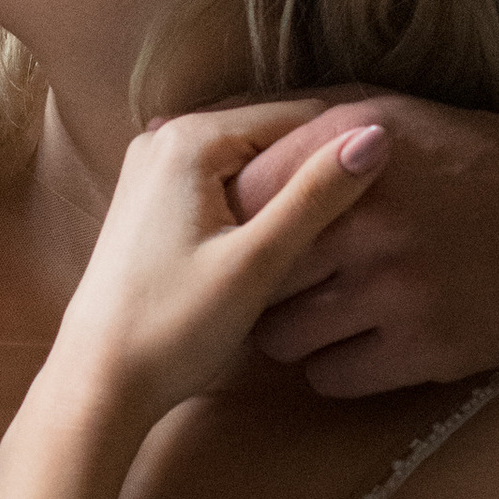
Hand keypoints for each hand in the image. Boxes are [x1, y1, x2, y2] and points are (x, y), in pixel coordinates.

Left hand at [40, 102, 389, 439]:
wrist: (99, 382)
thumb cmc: (173, 328)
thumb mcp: (256, 262)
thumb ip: (315, 196)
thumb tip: (376, 135)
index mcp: (189, 139)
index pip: (295, 116)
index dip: (348, 143)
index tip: (400, 175)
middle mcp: (164, 138)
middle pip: (268, 135)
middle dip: (317, 164)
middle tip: (377, 201)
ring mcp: (154, 170)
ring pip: (247, 161)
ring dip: (288, 186)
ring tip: (341, 219)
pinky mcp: (152, 202)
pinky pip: (222, 183)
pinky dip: (256, 203)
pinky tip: (287, 236)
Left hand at [237, 94, 498, 391]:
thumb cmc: (461, 156)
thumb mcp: (382, 111)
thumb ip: (296, 126)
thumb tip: (191, 134)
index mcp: (345, 148)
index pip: (241, 198)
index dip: (231, 222)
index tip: (240, 235)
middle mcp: (365, 217)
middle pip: (255, 273)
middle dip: (258, 283)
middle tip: (279, 283)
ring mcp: (396, 286)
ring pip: (283, 337)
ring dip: (295, 331)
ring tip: (325, 312)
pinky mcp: (426, 346)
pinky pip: (331, 377)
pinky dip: (336, 366)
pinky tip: (361, 341)